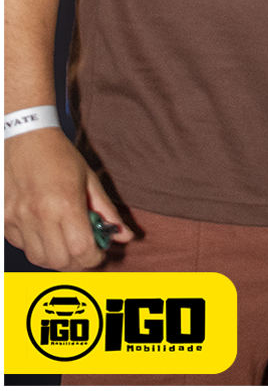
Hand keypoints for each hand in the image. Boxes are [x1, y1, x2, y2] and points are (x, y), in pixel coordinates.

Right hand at [4, 128, 133, 269]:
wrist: (26, 136)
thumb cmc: (60, 155)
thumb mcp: (90, 179)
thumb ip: (107, 211)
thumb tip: (125, 235)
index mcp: (65, 203)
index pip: (81, 249)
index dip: (94, 257)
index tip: (99, 252)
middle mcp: (39, 214)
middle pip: (60, 261)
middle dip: (77, 262)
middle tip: (84, 251)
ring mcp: (18, 219)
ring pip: (38, 259)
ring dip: (56, 258)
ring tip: (66, 243)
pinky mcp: (5, 220)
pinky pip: (22, 247)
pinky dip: (36, 247)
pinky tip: (46, 232)